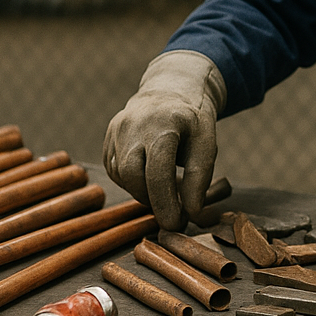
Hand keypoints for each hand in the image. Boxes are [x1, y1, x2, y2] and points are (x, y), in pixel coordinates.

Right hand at [103, 50, 225, 229]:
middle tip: (172, 214)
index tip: (177, 224)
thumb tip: (192, 211)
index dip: (166, 202)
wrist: (169, 91)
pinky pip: (114, 171)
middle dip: (152, 200)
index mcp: (163, 123)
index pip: (158, 170)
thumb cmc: (192, 119)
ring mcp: (116, 131)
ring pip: (121, 176)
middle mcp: (133, 125)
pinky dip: (132, 181)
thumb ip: (200, 176)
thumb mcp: (207, 141)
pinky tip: (149, 177)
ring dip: (143, 192)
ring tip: (165, 191)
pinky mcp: (108, 139)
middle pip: (132, 175)